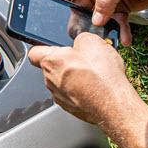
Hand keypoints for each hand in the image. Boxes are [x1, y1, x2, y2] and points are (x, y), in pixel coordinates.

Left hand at [28, 32, 142, 127]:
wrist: (113, 103)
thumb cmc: (101, 76)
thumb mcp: (92, 41)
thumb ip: (79, 39)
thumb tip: (80, 42)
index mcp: (51, 62)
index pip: (34, 53)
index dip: (44, 48)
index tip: (53, 47)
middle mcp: (50, 81)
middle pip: (52, 68)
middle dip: (66, 62)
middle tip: (84, 60)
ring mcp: (60, 97)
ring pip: (63, 82)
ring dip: (75, 77)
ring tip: (94, 74)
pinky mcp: (71, 108)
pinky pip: (72, 95)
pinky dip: (82, 90)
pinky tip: (96, 87)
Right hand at [55, 0, 147, 42]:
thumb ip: (106, 0)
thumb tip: (95, 21)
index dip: (60, 2)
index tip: (57, 18)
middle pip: (81, 9)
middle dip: (82, 23)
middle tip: (85, 37)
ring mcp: (110, 1)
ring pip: (99, 20)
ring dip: (103, 31)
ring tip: (107, 42)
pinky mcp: (123, 10)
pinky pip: (116, 24)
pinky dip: (120, 32)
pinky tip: (125, 40)